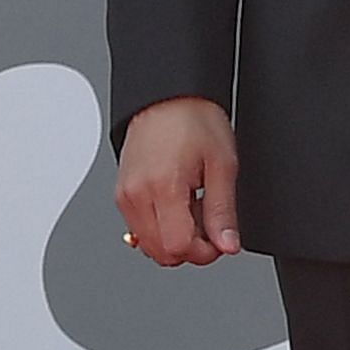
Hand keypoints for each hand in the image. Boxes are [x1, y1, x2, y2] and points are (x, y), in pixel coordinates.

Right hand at [115, 98, 243, 263]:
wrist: (166, 97)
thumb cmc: (193, 120)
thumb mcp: (222, 165)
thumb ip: (223, 211)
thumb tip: (227, 245)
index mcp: (162, 187)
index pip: (179, 247)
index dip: (205, 252)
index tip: (219, 239)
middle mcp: (136, 195)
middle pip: (161, 252)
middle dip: (190, 248)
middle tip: (209, 223)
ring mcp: (126, 195)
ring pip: (149, 245)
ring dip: (173, 238)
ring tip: (192, 209)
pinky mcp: (122, 194)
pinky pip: (140, 229)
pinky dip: (160, 228)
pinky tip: (176, 205)